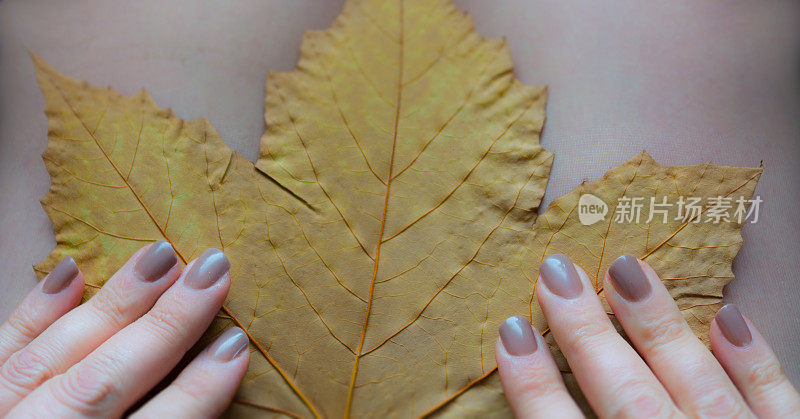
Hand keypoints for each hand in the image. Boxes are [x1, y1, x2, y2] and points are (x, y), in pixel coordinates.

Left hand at [0, 242, 248, 416]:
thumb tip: (209, 374)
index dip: (198, 389)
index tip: (237, 346)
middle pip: (105, 380)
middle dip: (165, 325)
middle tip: (211, 271)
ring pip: (53, 356)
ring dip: (112, 304)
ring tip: (161, 256)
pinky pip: (0, 353)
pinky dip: (33, 313)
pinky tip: (69, 274)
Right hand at [496, 254, 799, 417]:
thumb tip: (538, 395)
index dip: (534, 386)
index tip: (510, 334)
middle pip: (626, 397)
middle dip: (585, 333)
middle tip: (555, 273)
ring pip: (697, 385)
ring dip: (657, 327)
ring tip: (627, 268)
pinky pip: (777, 403)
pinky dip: (754, 363)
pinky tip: (730, 318)